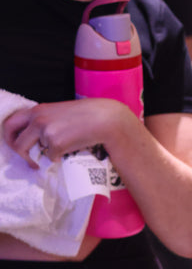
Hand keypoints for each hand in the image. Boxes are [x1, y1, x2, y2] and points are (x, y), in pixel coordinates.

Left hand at [2, 98, 130, 167]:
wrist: (105, 119)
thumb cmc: (86, 115)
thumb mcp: (59, 111)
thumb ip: (44, 120)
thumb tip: (34, 138)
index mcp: (38, 110)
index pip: (10, 123)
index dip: (10, 137)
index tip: (17, 144)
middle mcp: (38, 119)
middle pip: (15, 142)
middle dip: (20, 153)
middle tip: (29, 158)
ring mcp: (46, 132)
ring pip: (33, 153)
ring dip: (41, 156)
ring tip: (56, 152)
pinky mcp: (56, 144)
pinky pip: (51, 157)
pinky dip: (58, 157)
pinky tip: (70, 149)